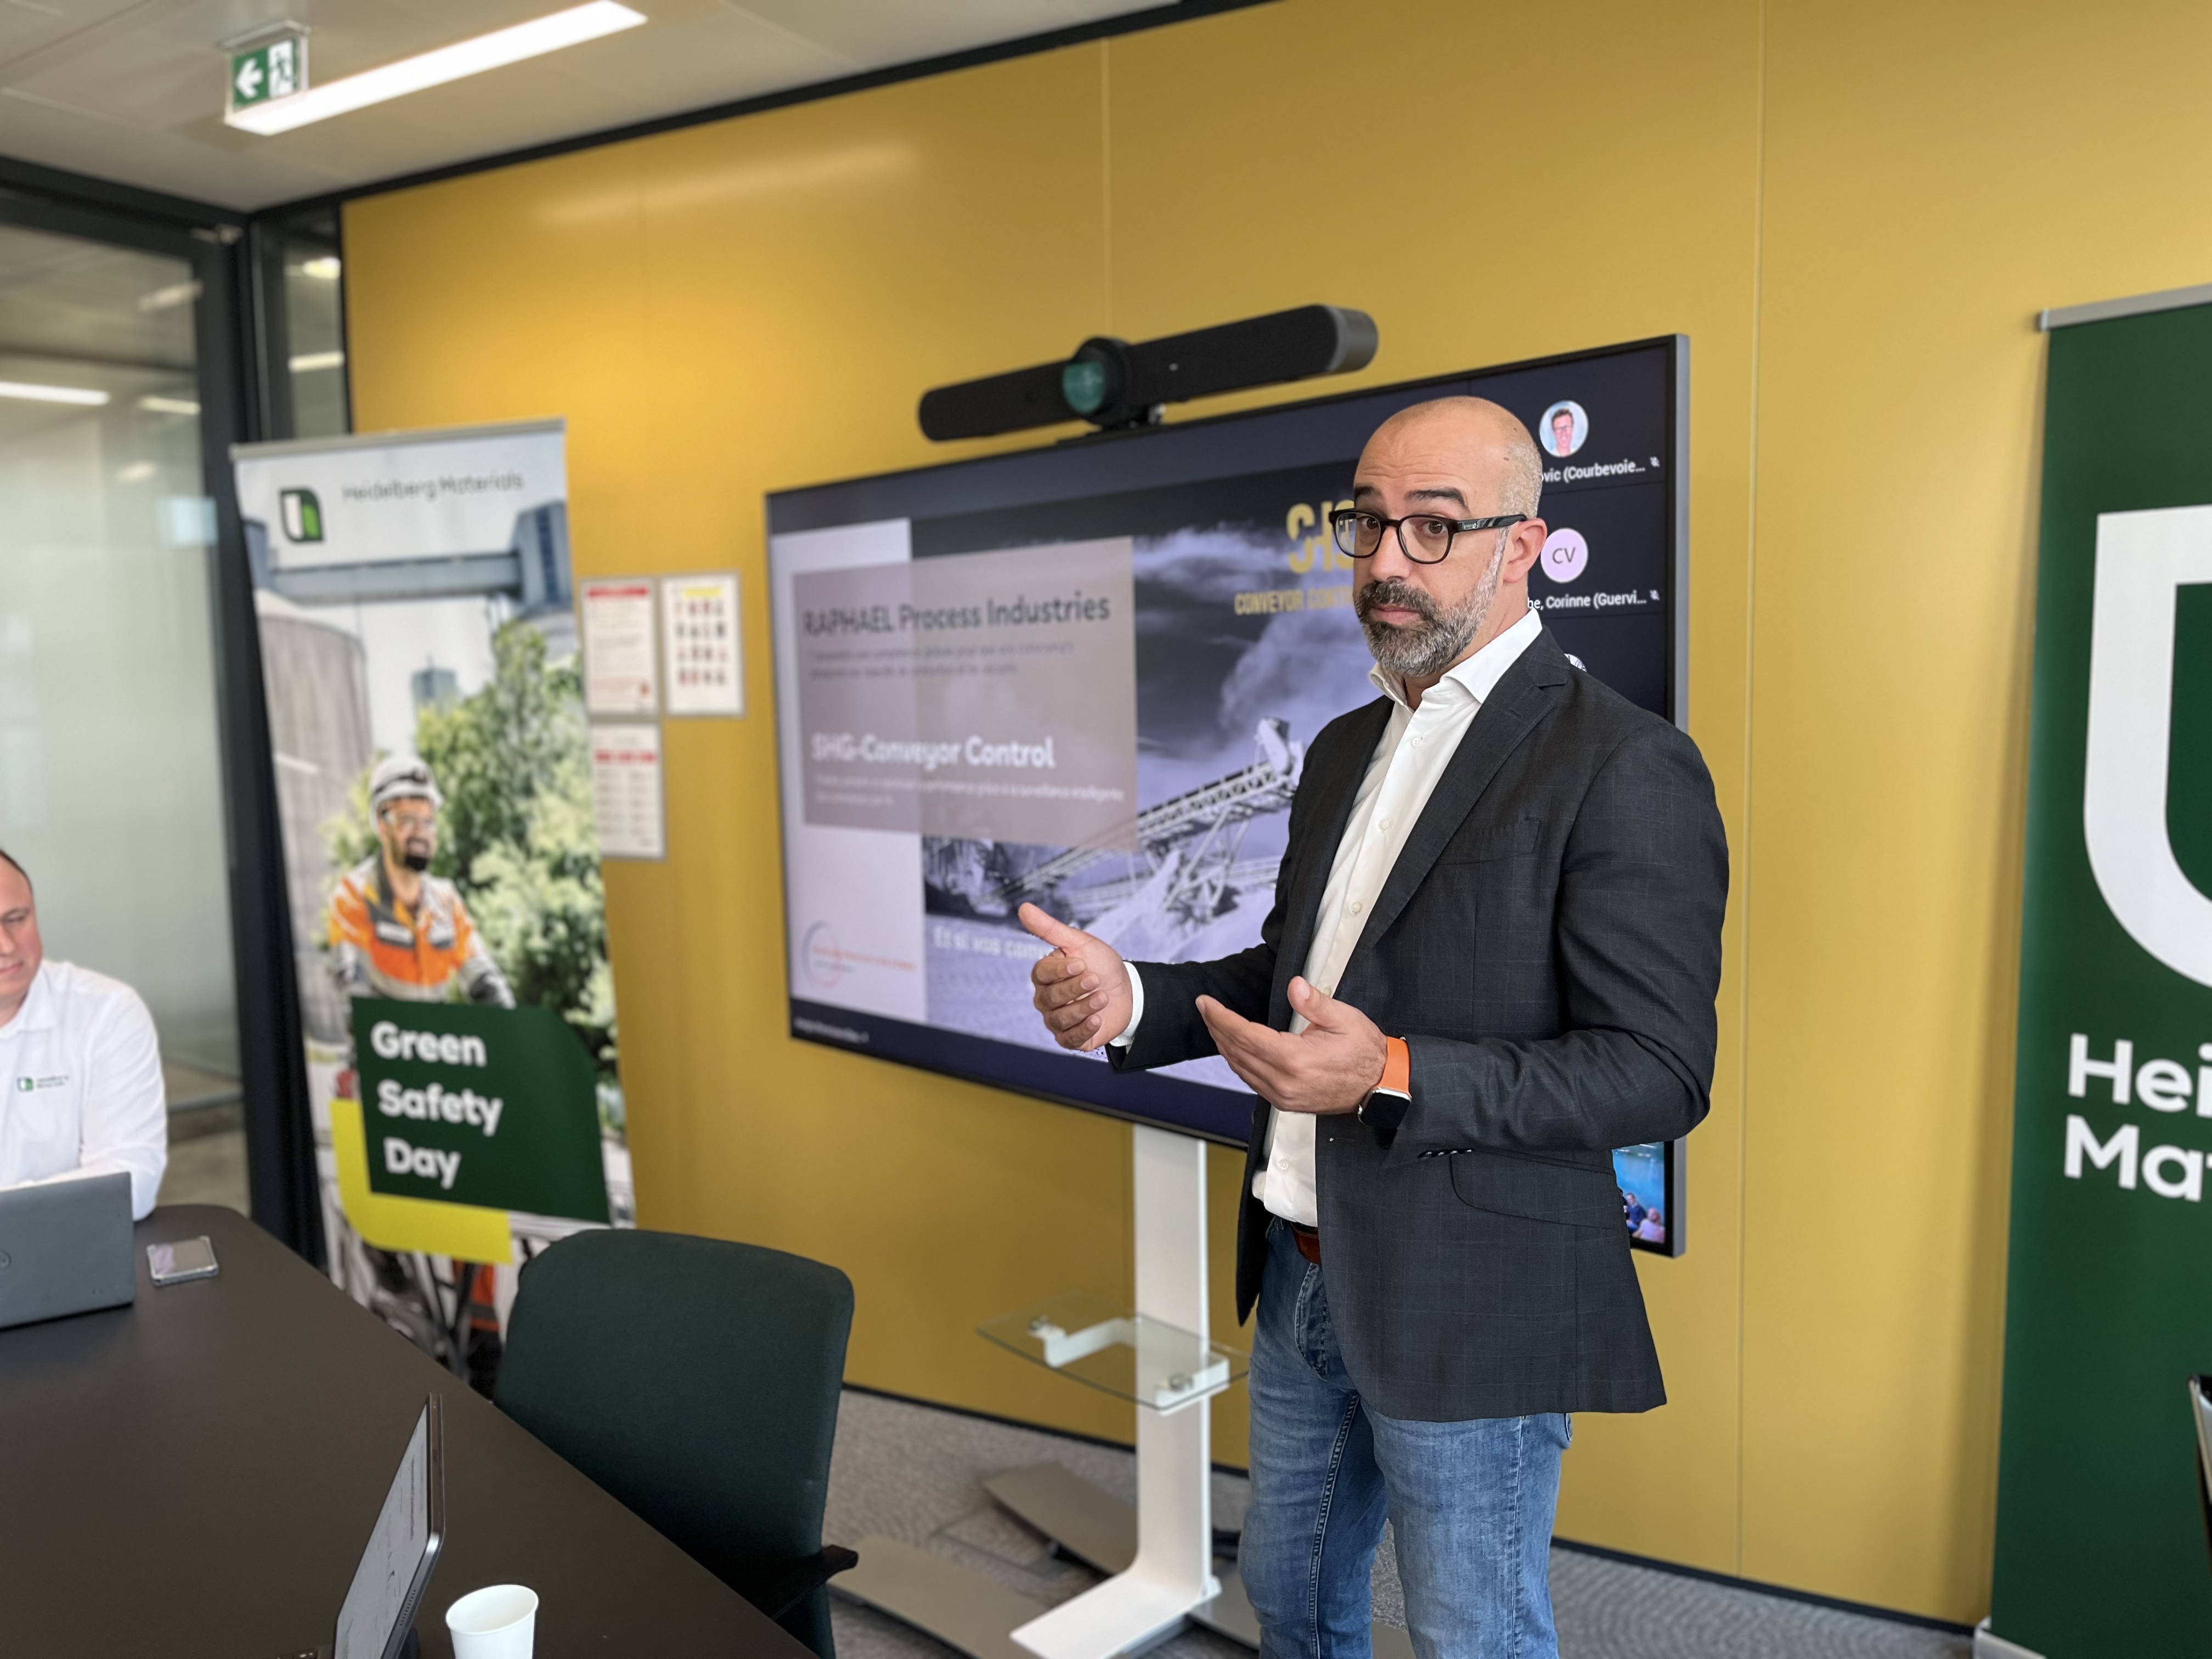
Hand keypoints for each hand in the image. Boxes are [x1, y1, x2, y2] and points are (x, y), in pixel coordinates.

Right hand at [1021, 903, 1133, 1050]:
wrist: (1127, 990)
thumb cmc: (1100, 964)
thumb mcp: (1079, 942)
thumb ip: (1050, 928)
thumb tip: (1023, 907)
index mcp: (1045, 975)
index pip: (1042, 974)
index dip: (1060, 970)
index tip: (1080, 963)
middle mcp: (1046, 999)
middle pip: (1050, 998)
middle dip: (1075, 989)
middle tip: (1096, 979)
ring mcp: (1057, 1020)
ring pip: (1060, 1019)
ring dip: (1083, 1008)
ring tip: (1103, 997)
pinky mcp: (1071, 1038)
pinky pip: (1069, 1039)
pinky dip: (1084, 1030)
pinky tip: (1097, 1019)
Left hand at [1196, 977, 1385, 1114]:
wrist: (1381, 1087)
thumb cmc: (1365, 1054)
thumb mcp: (1345, 1019)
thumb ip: (1315, 1002)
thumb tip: (1294, 985)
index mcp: (1295, 1060)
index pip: (1244, 1036)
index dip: (1221, 1017)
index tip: (1206, 1003)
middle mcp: (1284, 1082)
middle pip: (1236, 1052)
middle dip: (1216, 1028)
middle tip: (1205, 1008)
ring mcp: (1283, 1096)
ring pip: (1240, 1069)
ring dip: (1223, 1046)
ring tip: (1214, 1024)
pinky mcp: (1285, 1102)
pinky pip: (1251, 1081)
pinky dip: (1237, 1062)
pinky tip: (1234, 1049)